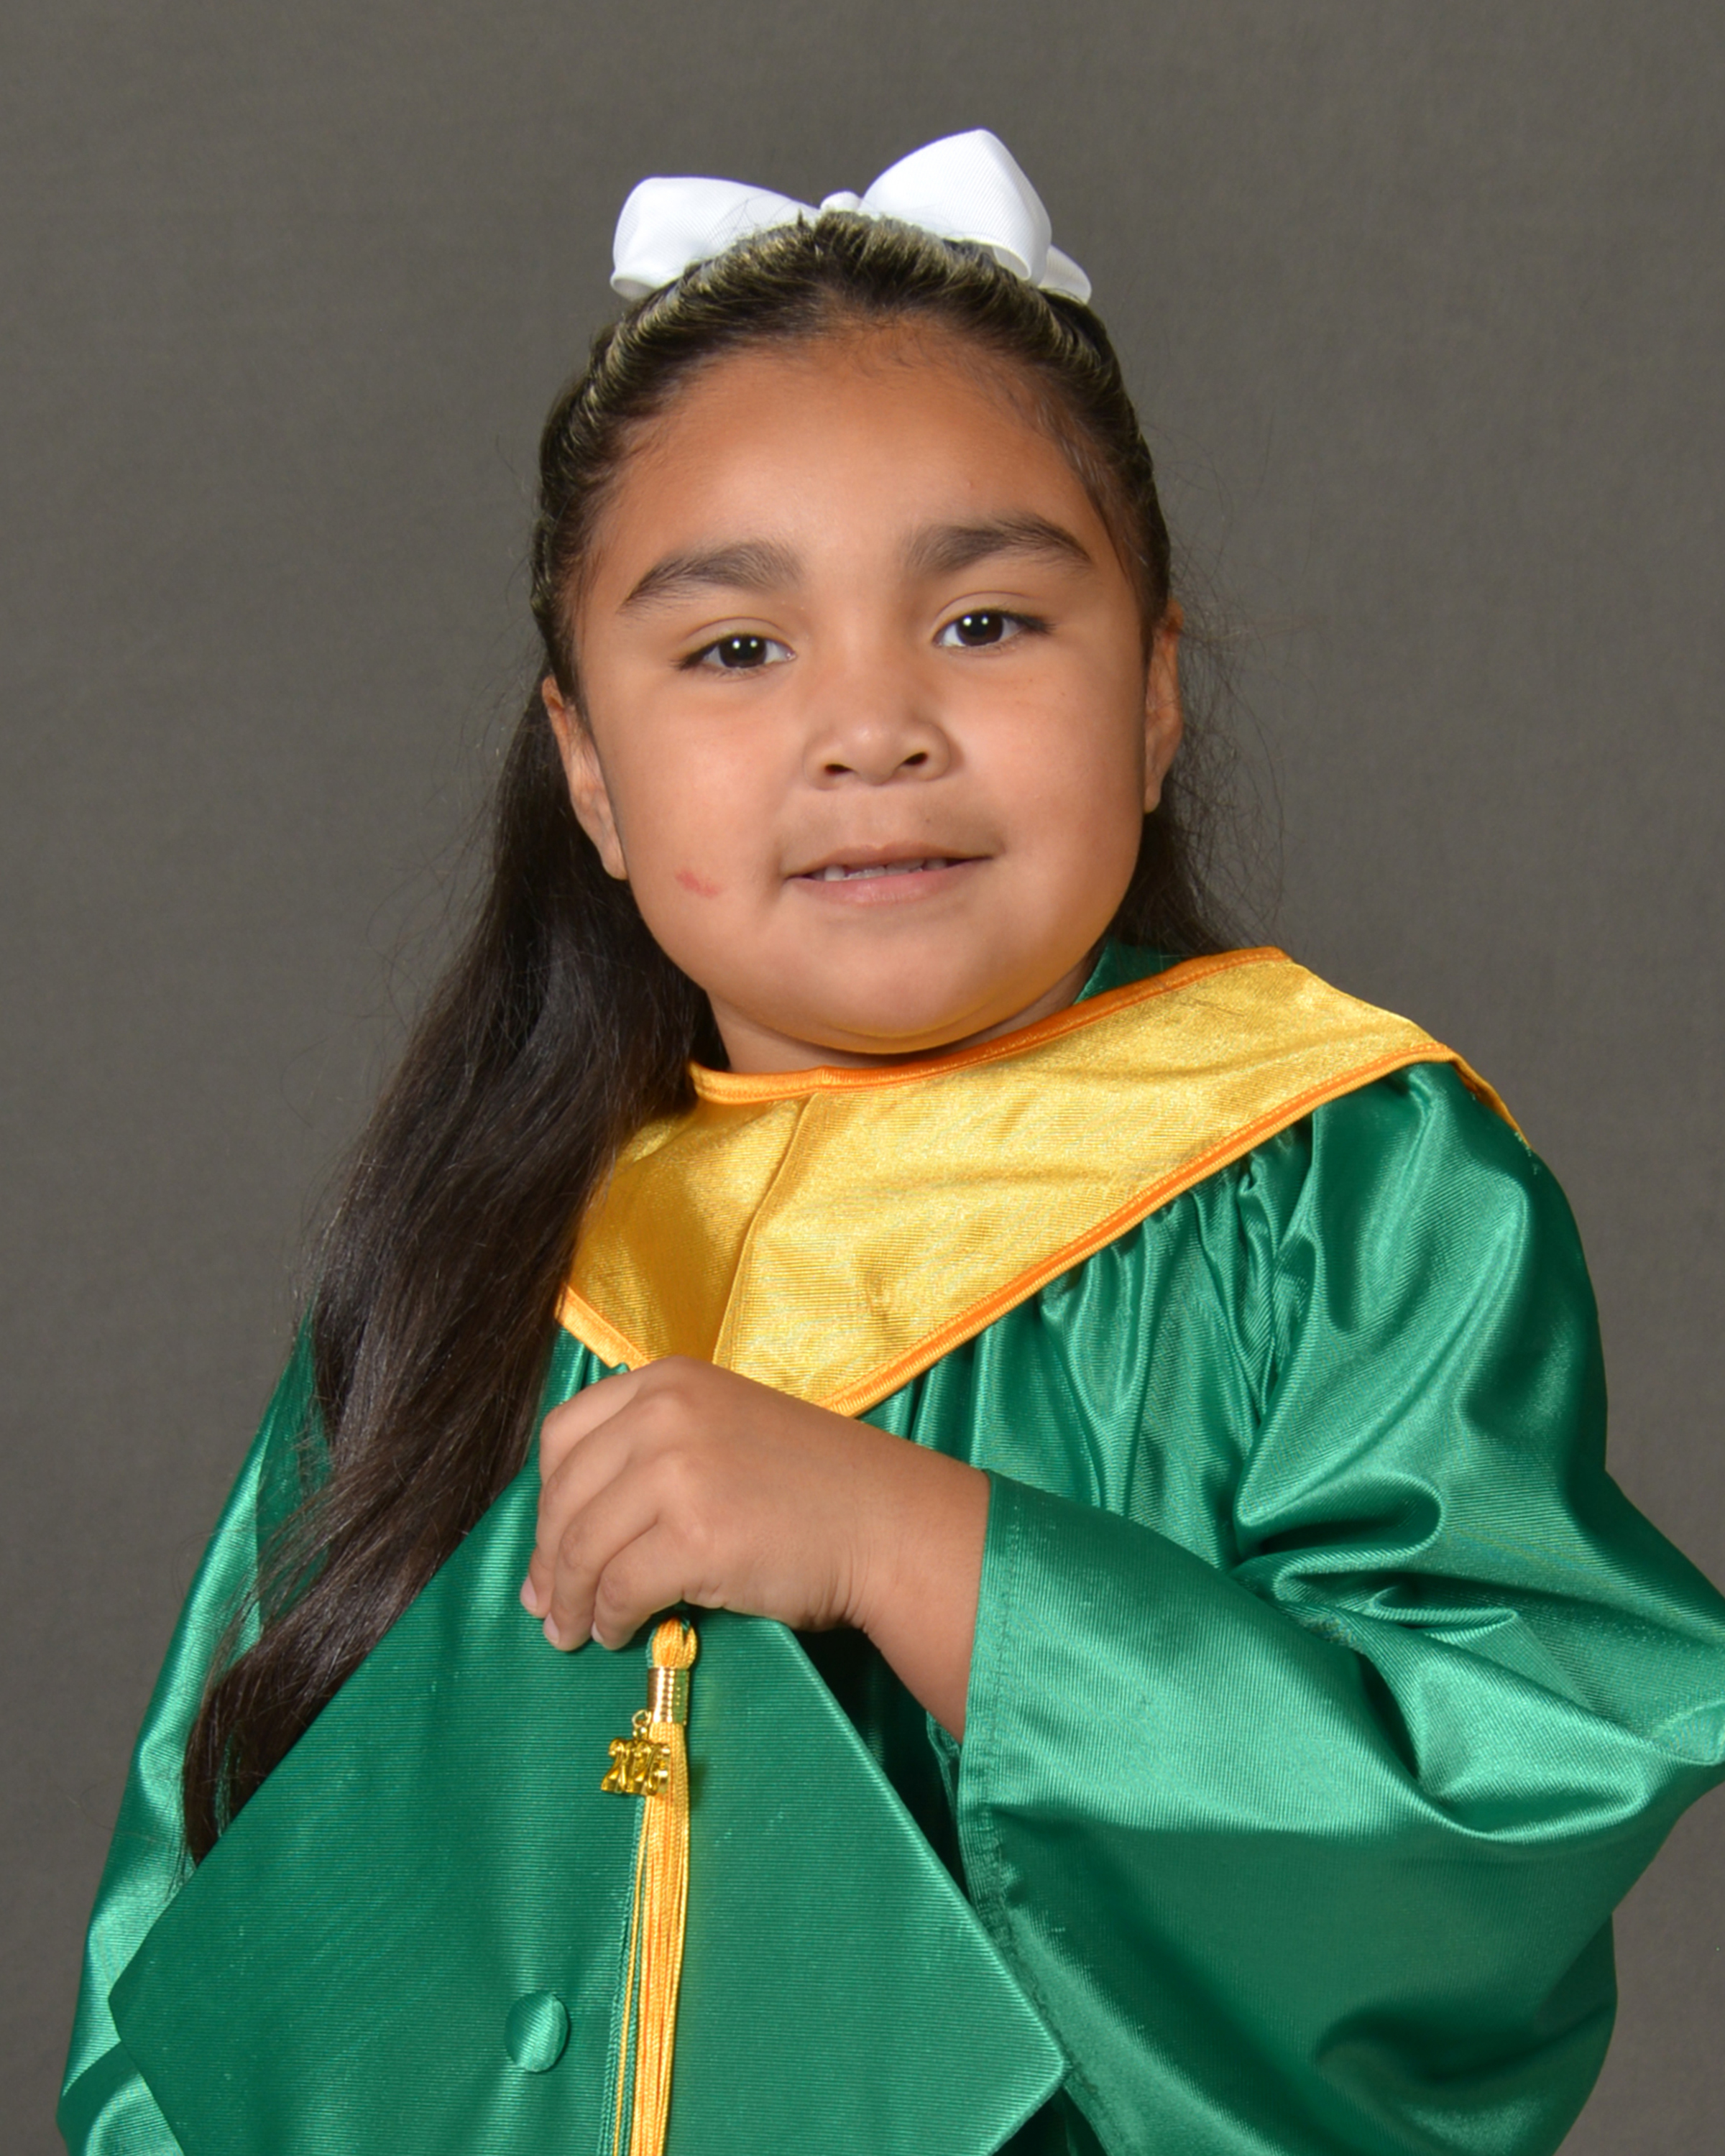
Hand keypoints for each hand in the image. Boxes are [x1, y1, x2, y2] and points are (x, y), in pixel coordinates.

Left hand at [520, 1358, 988, 1734]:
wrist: (888, 1522)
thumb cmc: (812, 1487)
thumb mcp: (723, 1431)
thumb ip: (652, 1457)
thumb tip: (561, 1545)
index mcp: (668, 1381)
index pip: (564, 1435)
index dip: (545, 1498)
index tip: (550, 1544)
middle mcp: (664, 1413)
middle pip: (563, 1495)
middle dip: (547, 1560)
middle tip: (546, 1606)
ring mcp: (677, 1471)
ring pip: (582, 1547)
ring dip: (569, 1600)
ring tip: (572, 1632)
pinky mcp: (694, 1535)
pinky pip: (618, 1589)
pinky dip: (608, 1620)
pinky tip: (619, 1635)